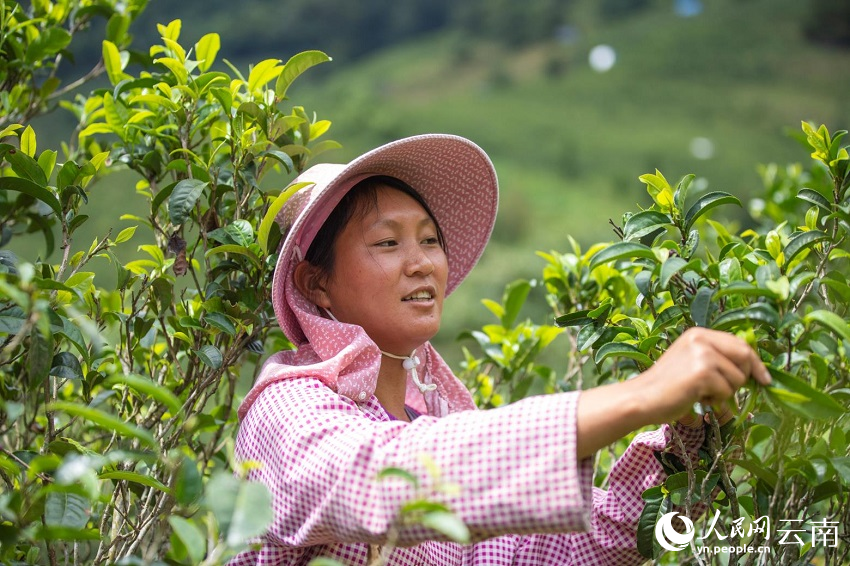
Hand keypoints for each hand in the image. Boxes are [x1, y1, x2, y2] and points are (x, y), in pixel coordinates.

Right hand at [575, 327, 770, 458]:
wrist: (643, 397)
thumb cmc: (667, 385)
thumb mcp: (692, 361)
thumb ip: (716, 357)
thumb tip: (752, 367)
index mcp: (698, 334)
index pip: (740, 343)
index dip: (755, 363)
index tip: (765, 379)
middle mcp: (701, 339)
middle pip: (745, 357)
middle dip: (742, 378)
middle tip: (720, 389)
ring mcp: (702, 355)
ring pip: (738, 378)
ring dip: (724, 392)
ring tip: (700, 392)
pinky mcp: (702, 373)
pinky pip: (727, 391)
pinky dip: (715, 400)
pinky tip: (695, 397)